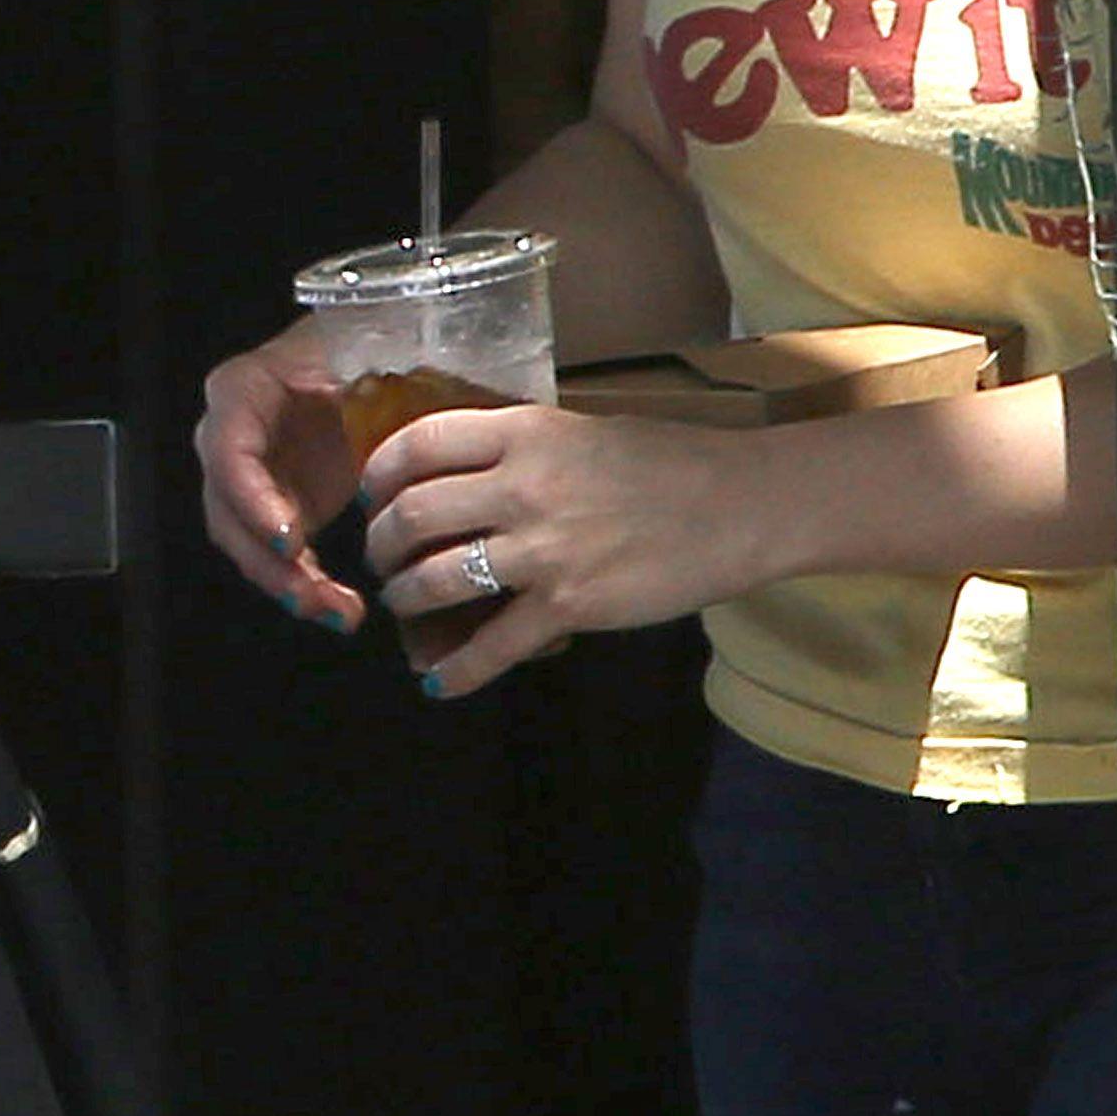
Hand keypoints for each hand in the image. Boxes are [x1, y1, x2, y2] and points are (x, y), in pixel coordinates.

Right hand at [195, 331, 368, 634]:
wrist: (385, 359)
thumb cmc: (372, 344)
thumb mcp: (368, 351)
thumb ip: (365, 374)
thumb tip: (377, 397)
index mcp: (243, 390)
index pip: (229, 452)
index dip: (254, 500)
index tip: (291, 539)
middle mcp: (232, 437)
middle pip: (229, 511)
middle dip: (269, 562)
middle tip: (313, 595)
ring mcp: (253, 477)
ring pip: (248, 543)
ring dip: (288, 584)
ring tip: (339, 613)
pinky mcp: (279, 506)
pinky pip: (279, 556)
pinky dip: (306, 583)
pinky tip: (341, 606)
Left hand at [360, 400, 767, 694]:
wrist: (743, 504)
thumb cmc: (672, 463)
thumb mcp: (585, 432)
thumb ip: (524, 449)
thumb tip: (467, 473)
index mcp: (526, 434)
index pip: (420, 443)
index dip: (379, 473)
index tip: (372, 494)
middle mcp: (523, 487)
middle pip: (412, 515)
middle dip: (381, 544)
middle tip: (383, 558)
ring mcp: (543, 549)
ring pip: (432, 581)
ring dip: (405, 599)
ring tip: (405, 605)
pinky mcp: (568, 605)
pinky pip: (490, 647)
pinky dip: (454, 671)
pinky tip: (437, 683)